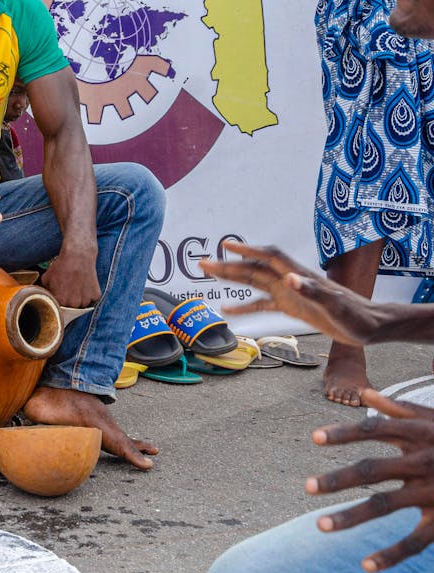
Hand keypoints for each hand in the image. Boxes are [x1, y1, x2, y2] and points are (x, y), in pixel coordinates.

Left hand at [40, 248, 99, 307]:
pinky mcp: (96, 295)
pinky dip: (89, 293)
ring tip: (77, 285)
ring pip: (82, 304)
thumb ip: (45, 290)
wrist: (78, 255)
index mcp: (60, 301)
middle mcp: (73, 303)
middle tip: (69, 289)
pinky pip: (92, 298)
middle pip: (71, 307)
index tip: (60, 295)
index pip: (59, 308)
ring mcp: (86, 300)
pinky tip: (85, 283)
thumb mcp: (46, 278)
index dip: (59, 301)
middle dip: (69, 301)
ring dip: (80, 298)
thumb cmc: (61, 265)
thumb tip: (45, 295)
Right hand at [200, 241, 378, 345]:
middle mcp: (290, 281)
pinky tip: (228, 309)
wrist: (369, 327)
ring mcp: (289, 293)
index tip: (227, 246)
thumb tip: (289, 279)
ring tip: (209, 274)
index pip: (269, 256)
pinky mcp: (291, 306)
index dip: (248, 250)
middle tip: (203, 264)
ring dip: (232, 278)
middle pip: (254, 268)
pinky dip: (244, 305)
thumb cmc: (356, 316)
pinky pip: (262, 304)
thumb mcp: (335, 306)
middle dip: (229, 264)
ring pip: (254, 282)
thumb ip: (312, 291)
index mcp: (299, 276)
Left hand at [307, 390, 433, 571]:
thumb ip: (400, 409)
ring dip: (351, 516)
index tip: (314, 438)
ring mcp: (433, 492)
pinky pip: (415, 541)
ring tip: (320, 525)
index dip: (344, 433)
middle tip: (306, 487)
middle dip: (338, 479)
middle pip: (373, 470)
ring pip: (385, 506)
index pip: (374, 430)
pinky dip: (391, 555)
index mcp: (418, 435)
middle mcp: (422, 463)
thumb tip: (365, 394)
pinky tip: (366, 566)